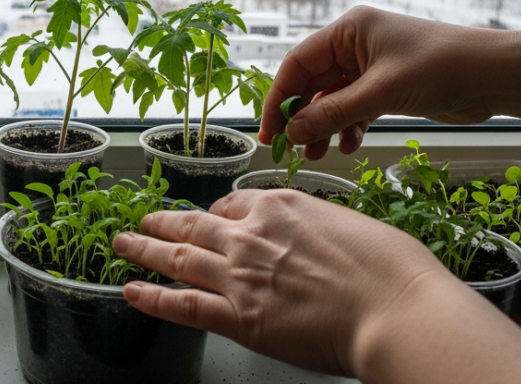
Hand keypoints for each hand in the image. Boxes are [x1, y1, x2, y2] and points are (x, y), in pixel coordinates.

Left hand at [112, 189, 520, 383]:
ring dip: (145, 250)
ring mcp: (240, 275)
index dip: (213, 212)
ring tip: (124, 244)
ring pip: (178, 257)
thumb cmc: (392, 271)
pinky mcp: (238, 317)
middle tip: (143, 220)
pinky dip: (153, 297)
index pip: (232, 203)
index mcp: (281, 206)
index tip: (203, 217)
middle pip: (194, 223)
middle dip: (165, 222)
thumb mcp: (353, 225)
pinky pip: (183, 305)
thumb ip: (319, 228)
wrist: (397, 309)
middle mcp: (251, 234)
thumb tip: (317, 237)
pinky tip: (132, 291)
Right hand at [259, 6, 501, 159]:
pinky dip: (348, 126)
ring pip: (332, 99)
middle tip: (292, 149)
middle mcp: (355, 45)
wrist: (496, 75)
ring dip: (323, 126)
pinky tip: (350, 145)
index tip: (270, 131)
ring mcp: (371, 66)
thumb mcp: (382, 92)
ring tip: (318, 154)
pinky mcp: (387, 86)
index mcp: (348, 30)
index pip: (297, 63)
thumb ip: (334, 113)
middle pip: (312, 83)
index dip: (278, 97)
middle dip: (302, 116)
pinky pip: (354, 108)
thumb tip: (294, 132)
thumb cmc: (442, 67)